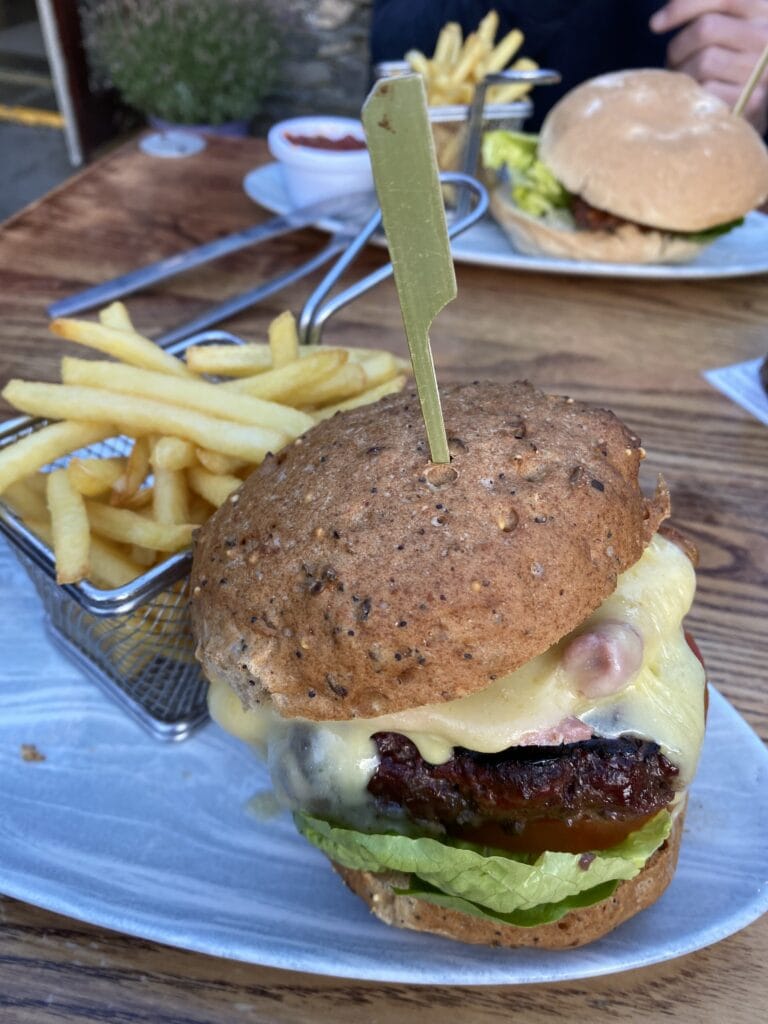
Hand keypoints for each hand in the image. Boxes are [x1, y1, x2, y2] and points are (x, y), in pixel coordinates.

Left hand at [650, 0, 767, 132]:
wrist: (750, 107)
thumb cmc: (728, 64)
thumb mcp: (724, 29)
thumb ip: (705, 12)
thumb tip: (664, 13)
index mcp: (763, 9)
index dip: (683, 6)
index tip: (655, 25)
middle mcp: (766, 36)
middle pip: (706, 29)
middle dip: (679, 47)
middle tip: (674, 62)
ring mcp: (762, 70)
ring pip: (704, 61)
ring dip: (683, 73)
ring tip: (686, 81)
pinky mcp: (752, 100)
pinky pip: (707, 90)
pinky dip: (692, 95)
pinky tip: (695, 99)